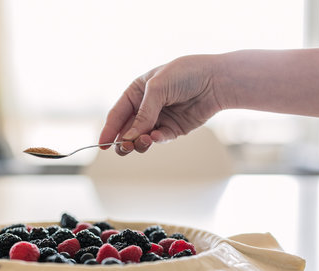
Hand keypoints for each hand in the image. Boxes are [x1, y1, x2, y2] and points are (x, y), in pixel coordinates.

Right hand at [99, 55, 225, 154]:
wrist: (216, 80)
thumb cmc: (185, 74)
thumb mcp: (158, 88)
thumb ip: (143, 114)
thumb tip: (130, 137)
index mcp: (136, 93)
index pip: (117, 114)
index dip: (108, 130)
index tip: (102, 146)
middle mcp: (145, 107)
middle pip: (127, 130)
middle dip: (123, 141)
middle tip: (124, 148)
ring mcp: (159, 119)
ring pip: (142, 138)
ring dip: (139, 142)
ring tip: (142, 142)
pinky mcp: (173, 129)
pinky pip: (159, 138)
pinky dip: (156, 139)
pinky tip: (156, 137)